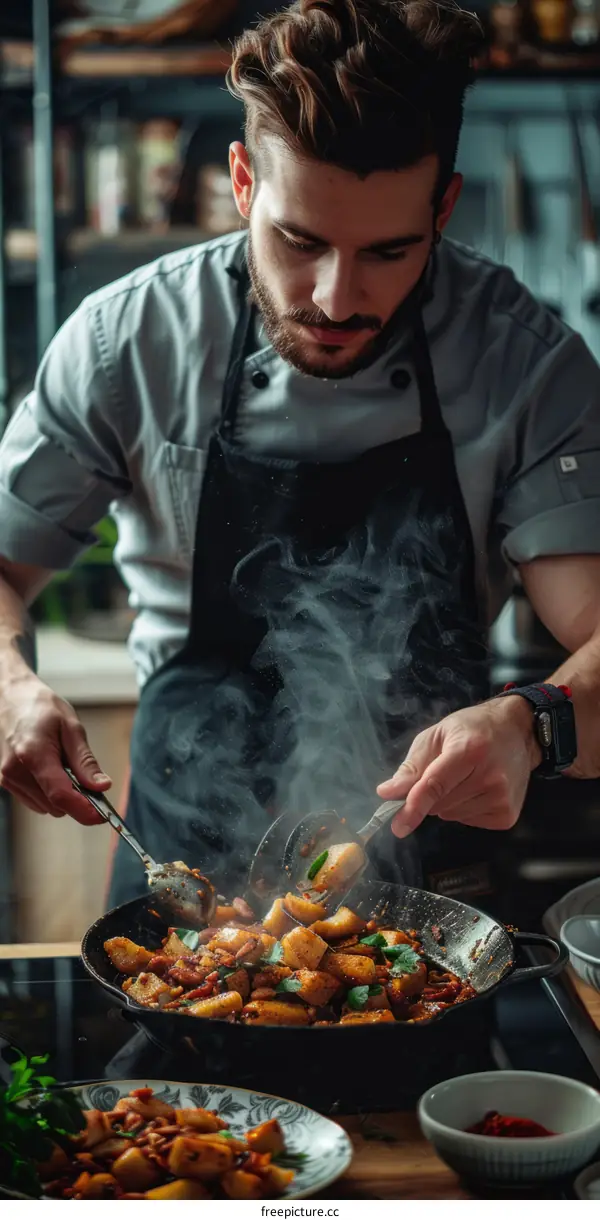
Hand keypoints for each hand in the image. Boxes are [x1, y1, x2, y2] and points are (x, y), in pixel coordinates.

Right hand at [0, 673, 110, 824]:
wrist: (9, 696)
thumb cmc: (40, 706)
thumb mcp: (70, 726)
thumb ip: (84, 761)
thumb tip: (101, 786)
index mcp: (33, 754)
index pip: (61, 795)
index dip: (85, 810)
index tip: (104, 816)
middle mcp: (15, 771)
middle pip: (55, 805)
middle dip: (76, 799)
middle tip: (87, 778)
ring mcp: (7, 778)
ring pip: (46, 806)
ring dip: (62, 796)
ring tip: (63, 764)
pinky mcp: (6, 781)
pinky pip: (35, 800)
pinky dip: (49, 792)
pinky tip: (51, 769)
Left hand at [377, 696, 541, 838]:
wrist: (518, 732)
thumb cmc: (472, 728)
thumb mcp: (437, 735)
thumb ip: (412, 766)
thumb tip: (387, 794)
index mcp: (470, 750)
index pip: (436, 785)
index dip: (414, 806)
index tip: (398, 825)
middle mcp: (491, 778)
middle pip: (439, 804)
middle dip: (429, 795)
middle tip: (443, 771)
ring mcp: (502, 799)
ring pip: (451, 815)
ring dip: (446, 802)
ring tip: (464, 777)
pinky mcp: (507, 816)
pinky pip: (467, 821)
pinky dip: (463, 809)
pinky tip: (476, 789)